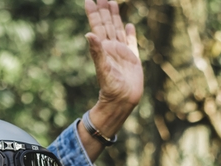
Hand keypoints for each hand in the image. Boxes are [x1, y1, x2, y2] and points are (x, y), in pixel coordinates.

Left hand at [84, 1, 142, 130]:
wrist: (123, 101)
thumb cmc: (111, 88)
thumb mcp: (102, 69)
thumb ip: (96, 52)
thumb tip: (88, 34)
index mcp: (103, 48)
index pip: (97, 26)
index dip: (93, 13)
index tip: (89, 0)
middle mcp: (111, 47)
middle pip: (107, 24)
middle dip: (104, 10)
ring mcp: (122, 52)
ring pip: (117, 29)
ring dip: (114, 17)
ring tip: (112, 3)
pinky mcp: (132, 58)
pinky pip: (130, 42)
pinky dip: (129, 33)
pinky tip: (128, 25)